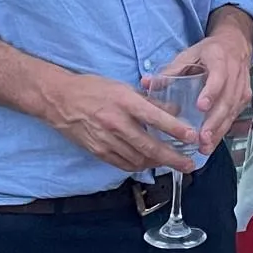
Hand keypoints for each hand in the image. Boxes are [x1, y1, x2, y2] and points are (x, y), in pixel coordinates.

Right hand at [41, 72, 194, 173]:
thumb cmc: (93, 89)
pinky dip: (138, 165)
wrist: (59, 99)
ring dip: (156, 163)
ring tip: (171, 162)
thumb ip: (148, 101)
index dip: (176, 129)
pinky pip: (123, 164)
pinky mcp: (98, 151)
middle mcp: (116, 123)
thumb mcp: (123, 87)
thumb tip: (174, 111)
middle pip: (149, 146)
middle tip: (189, 165)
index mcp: (124, 102)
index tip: (192, 137)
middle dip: (173, 158)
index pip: (155, 118)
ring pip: (138, 159)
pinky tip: (147, 162)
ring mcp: (106, 140)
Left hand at [152, 27, 252, 155]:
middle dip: (214, 121)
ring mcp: (242, 87)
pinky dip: (223, 131)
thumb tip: (146, 83)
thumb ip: (170, 70)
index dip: (211, 93)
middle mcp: (235, 74)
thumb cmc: (208, 51)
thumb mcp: (189, 55)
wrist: (235, 45)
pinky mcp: (244, 98)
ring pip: (232, 111)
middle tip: (201, 138)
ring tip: (205, 146)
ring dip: (219, 131)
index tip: (200, 107)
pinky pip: (234, 116)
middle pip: (227, 100)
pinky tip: (211, 143)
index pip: (218, 77)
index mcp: (219, 59)